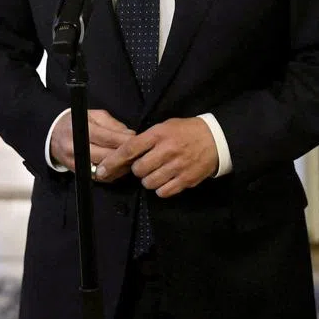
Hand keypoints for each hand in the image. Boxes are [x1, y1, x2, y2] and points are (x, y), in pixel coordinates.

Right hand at [49, 109, 134, 172]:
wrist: (54, 136)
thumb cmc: (76, 123)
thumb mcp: (94, 116)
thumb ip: (113, 125)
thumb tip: (130, 134)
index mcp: (81, 131)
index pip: (108, 138)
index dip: (124, 140)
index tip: (137, 139)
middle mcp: (77, 148)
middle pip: (107, 156)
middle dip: (125, 155)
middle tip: (139, 152)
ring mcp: (78, 163)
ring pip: (105, 170)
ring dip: (121, 167)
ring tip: (133, 160)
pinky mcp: (79, 173)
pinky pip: (100, 178)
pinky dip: (113, 174)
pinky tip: (121, 168)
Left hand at [95, 117, 217, 197]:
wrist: (215, 139)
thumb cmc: (186, 132)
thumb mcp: (165, 127)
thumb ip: (146, 139)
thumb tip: (125, 154)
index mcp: (159, 134)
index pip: (130, 149)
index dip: (114, 161)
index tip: (103, 170)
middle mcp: (167, 150)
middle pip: (138, 170)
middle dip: (138, 170)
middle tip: (146, 165)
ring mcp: (177, 166)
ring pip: (149, 183)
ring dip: (149, 180)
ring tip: (158, 172)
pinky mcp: (186, 180)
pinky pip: (163, 192)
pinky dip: (161, 189)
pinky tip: (167, 180)